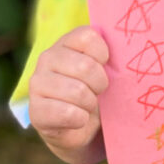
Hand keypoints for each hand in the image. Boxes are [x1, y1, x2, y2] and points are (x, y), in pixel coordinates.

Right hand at [28, 25, 109, 163]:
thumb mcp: (104, 69)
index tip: (103, 67)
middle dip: (100, 84)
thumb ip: (110, 56)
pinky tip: (77, 118)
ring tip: (85, 105)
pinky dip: (81, 119)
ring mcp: (38, 83)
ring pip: (78, 92)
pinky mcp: (36, 110)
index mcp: (66, 42)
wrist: (76, 126)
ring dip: (90, 104)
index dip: (103, 56)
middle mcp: (47, 58)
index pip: (88, 37)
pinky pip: (68, 114)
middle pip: (86, 66)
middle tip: (96, 92)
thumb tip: (127, 54)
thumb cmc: (94, 90)